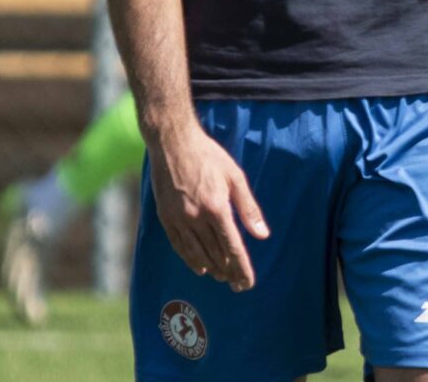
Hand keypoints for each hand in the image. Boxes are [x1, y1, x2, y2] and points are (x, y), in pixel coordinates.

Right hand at [146, 120, 270, 290]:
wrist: (172, 143)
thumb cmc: (208, 156)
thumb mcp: (235, 177)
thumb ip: (248, 208)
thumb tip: (262, 234)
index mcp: (217, 208)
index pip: (232, 248)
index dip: (242, 268)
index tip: (247, 283)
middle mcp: (196, 217)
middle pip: (215, 255)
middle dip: (229, 272)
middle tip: (238, 284)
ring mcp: (178, 219)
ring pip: (197, 254)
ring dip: (211, 269)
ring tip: (222, 278)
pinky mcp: (165, 217)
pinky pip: (179, 246)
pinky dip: (190, 260)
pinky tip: (199, 268)